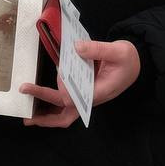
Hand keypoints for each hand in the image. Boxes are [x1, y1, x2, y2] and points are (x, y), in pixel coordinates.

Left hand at [20, 40, 141, 127]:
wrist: (136, 64)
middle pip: (67, 114)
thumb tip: (76, 47)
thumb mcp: (118, 50)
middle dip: (46, 117)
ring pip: (66, 115)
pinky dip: (53, 108)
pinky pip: (66, 106)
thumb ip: (98, 49)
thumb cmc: (128, 59)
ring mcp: (86, 98)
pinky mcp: (84, 93)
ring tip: (29, 118)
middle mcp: (90, 99)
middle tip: (27, 117)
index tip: (56, 78)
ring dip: (48, 118)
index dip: (63, 92)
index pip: (75, 99)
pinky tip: (40, 104)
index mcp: (99, 91)